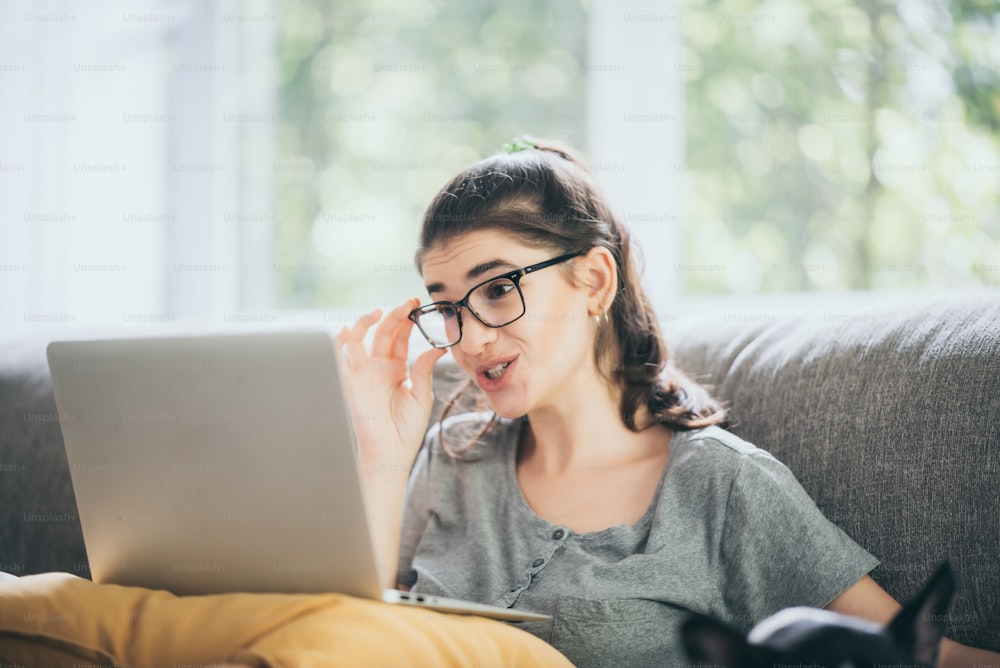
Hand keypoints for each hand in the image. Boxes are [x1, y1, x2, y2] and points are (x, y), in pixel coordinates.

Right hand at [336, 298, 446, 468]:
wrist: (389, 454)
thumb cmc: (406, 430)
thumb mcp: (421, 397)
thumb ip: (424, 371)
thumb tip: (438, 348)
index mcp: (396, 369)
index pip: (400, 337)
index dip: (407, 321)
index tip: (417, 306)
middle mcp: (378, 367)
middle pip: (383, 332)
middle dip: (394, 315)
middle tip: (407, 303)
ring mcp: (362, 372)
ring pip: (359, 337)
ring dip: (366, 321)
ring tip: (380, 311)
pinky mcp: (348, 381)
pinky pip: (339, 355)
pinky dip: (341, 340)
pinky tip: (351, 330)